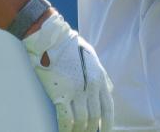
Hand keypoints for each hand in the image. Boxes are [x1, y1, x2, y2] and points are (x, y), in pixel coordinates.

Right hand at [22, 13, 113, 131]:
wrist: (51, 38)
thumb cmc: (69, 46)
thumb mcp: (92, 58)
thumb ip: (101, 75)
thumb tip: (108, 90)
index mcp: (100, 77)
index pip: (108, 107)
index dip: (107, 124)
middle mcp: (91, 85)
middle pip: (95, 117)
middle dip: (90, 130)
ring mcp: (77, 90)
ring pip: (82, 121)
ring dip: (77, 131)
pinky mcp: (61, 92)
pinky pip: (66, 119)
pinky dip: (66, 129)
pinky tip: (63, 131)